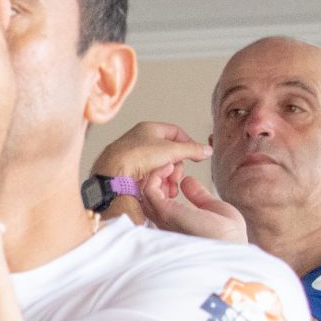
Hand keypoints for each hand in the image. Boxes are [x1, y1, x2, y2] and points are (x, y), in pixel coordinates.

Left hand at [92, 121, 209, 180]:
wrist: (112, 174)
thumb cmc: (137, 156)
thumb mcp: (171, 150)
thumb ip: (192, 150)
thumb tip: (208, 150)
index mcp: (149, 129)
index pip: (176, 132)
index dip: (188, 143)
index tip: (196, 155)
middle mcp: (140, 140)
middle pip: (169, 152)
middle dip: (176, 167)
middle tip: (177, 177)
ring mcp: (133, 156)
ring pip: (159, 166)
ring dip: (168, 178)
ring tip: (170, 188)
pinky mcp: (128, 171)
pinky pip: (148, 175)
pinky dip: (157, 183)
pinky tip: (160, 191)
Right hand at [137, 163, 245, 242]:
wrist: (233, 247)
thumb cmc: (227, 238)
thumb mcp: (213, 208)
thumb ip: (197, 196)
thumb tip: (186, 182)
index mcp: (174, 221)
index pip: (156, 199)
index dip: (161, 181)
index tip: (174, 168)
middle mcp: (165, 221)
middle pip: (147, 195)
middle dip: (155, 176)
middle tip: (169, 162)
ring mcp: (164, 217)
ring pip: (145, 192)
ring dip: (154, 174)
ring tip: (167, 162)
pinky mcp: (166, 212)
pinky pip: (150, 191)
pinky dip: (155, 176)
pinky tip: (167, 166)